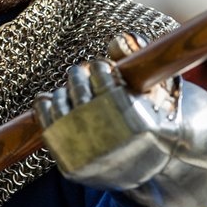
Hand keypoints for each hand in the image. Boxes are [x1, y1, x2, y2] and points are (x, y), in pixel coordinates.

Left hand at [33, 33, 206, 206]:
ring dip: (65, 91)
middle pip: (78, 87)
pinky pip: (47, 126)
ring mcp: (86, 155)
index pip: (102, 76)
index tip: (102, 67)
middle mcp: (108, 141)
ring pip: (60, 104)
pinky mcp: (71, 167)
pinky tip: (51, 99)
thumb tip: (118, 39)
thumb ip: (140, 59)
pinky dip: (46, 107)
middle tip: (84, 72)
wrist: (157, 165)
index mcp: (135, 122)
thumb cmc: (157, 116)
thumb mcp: (160, 86)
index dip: (100, 68)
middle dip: (80, 75)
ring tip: (76, 90)